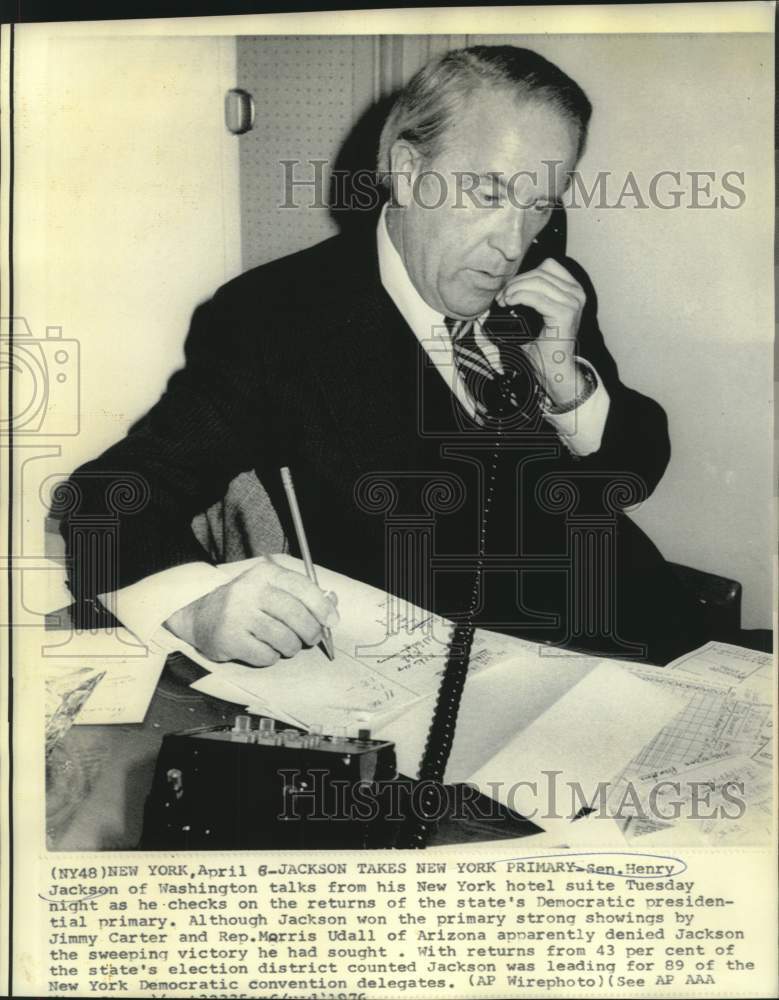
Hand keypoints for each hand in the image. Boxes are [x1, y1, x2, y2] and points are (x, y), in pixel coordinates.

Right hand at [164, 558, 338, 666]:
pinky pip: (267, 656)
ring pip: (285, 639)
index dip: (322, 607)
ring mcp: (238, 615)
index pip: (302, 587)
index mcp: (265, 574)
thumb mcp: (271, 589)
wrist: (202, 617)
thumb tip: (332, 605)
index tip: (331, 621)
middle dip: (311, 632)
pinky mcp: (229, 639)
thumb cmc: (247, 604)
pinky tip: (262, 648)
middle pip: (296, 616)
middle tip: (311, 638)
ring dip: (291, 647)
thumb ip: (302, 595)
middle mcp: (250, 591)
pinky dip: (271, 657)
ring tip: (284, 644)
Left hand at [497, 257, 586, 406]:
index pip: (547, 267)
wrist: (556, 372)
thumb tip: (505, 288)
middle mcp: (577, 294)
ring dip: (515, 289)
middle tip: (501, 298)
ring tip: (503, 301)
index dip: (524, 274)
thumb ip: (530, 297)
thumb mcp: (538, 316)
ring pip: (537, 282)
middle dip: (516, 282)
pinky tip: (509, 303)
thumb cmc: (545, 348)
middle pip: (540, 272)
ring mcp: (573, 303)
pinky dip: (519, 297)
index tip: (508, 291)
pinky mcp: (565, 314)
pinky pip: (536, 297)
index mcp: (573, 290)